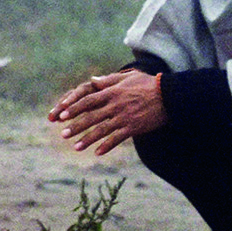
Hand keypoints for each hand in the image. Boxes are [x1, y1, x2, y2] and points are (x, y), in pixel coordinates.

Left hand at [48, 69, 166, 155]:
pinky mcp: (133, 128)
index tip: (62, 115)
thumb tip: (92, 80)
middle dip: (76, 126)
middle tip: (63, 134)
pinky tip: (97, 153)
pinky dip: (107, 146)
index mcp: (112, 92)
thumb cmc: (148, 84)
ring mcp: (124, 118)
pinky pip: (117, 139)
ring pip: (102, 130)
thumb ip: (108, 80)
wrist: (169, 97)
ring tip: (75, 147)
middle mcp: (115, 106)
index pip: (88, 100)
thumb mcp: (127, 77)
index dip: (74, 108)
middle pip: (91, 117)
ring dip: (87, 139)